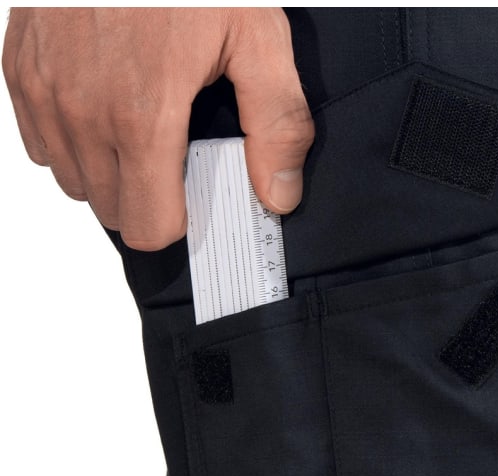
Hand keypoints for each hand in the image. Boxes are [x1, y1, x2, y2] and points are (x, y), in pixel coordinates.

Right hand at [2, 7, 313, 249]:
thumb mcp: (256, 35)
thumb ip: (275, 123)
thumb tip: (280, 195)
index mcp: (141, 118)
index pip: (149, 227)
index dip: (179, 220)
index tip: (195, 196)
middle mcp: (82, 114)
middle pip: (114, 211)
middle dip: (148, 198)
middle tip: (174, 154)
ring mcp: (44, 92)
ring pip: (76, 183)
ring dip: (110, 172)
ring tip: (141, 127)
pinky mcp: (20, 68)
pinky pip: (42, 144)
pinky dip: (72, 140)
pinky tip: (103, 108)